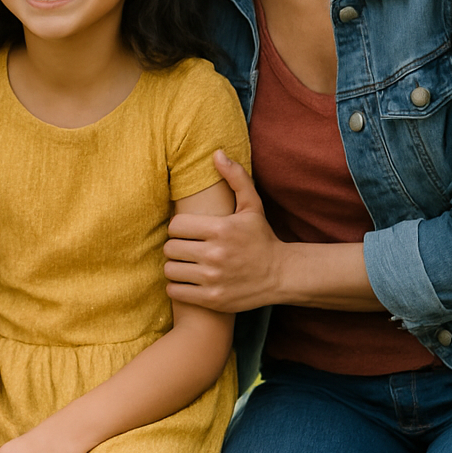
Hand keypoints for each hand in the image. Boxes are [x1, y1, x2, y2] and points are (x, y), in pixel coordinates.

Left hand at [163, 150, 284, 311]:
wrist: (281, 275)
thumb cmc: (261, 238)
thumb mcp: (252, 206)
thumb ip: (235, 178)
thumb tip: (216, 153)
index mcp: (221, 229)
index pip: (176, 225)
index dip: (179, 227)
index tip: (187, 231)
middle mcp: (216, 254)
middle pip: (170, 248)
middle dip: (176, 247)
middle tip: (186, 248)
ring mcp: (213, 279)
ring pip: (170, 269)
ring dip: (175, 266)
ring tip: (186, 264)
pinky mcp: (212, 299)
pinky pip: (175, 290)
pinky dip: (177, 286)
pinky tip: (188, 280)